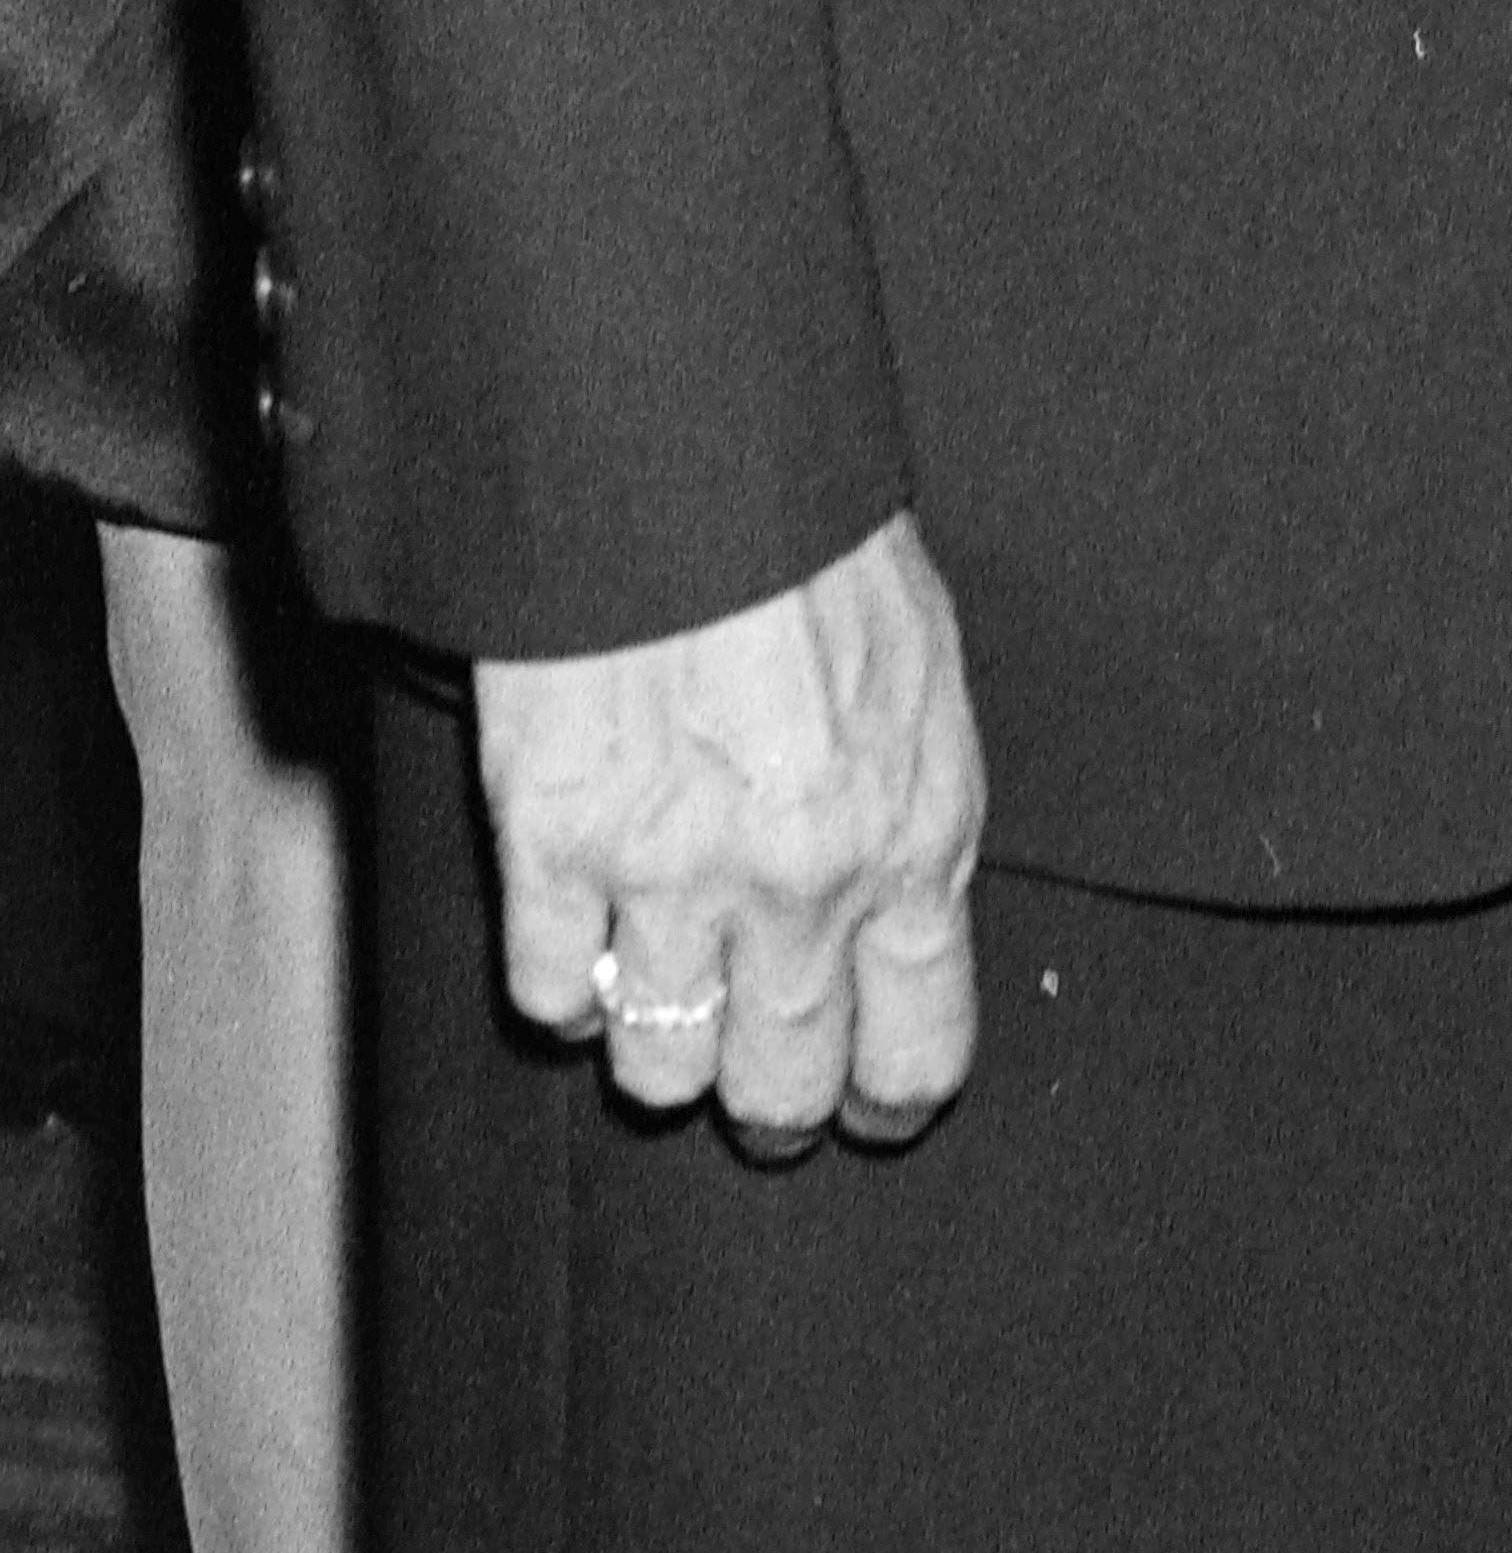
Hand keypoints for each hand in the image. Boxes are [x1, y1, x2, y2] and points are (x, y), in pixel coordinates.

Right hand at [477, 509, 983, 1152]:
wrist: (685, 451)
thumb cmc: (808, 535)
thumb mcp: (914, 670)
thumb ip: (904, 804)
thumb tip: (894, 906)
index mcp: (915, 833)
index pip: (918, 1051)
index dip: (883, 1095)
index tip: (859, 1100)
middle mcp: (804, 883)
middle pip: (779, 1092)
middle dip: (765, 1098)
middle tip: (745, 1074)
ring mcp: (673, 878)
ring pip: (661, 1069)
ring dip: (656, 1035)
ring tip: (654, 974)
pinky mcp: (557, 850)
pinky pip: (552, 995)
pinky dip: (558, 976)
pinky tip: (575, 922)